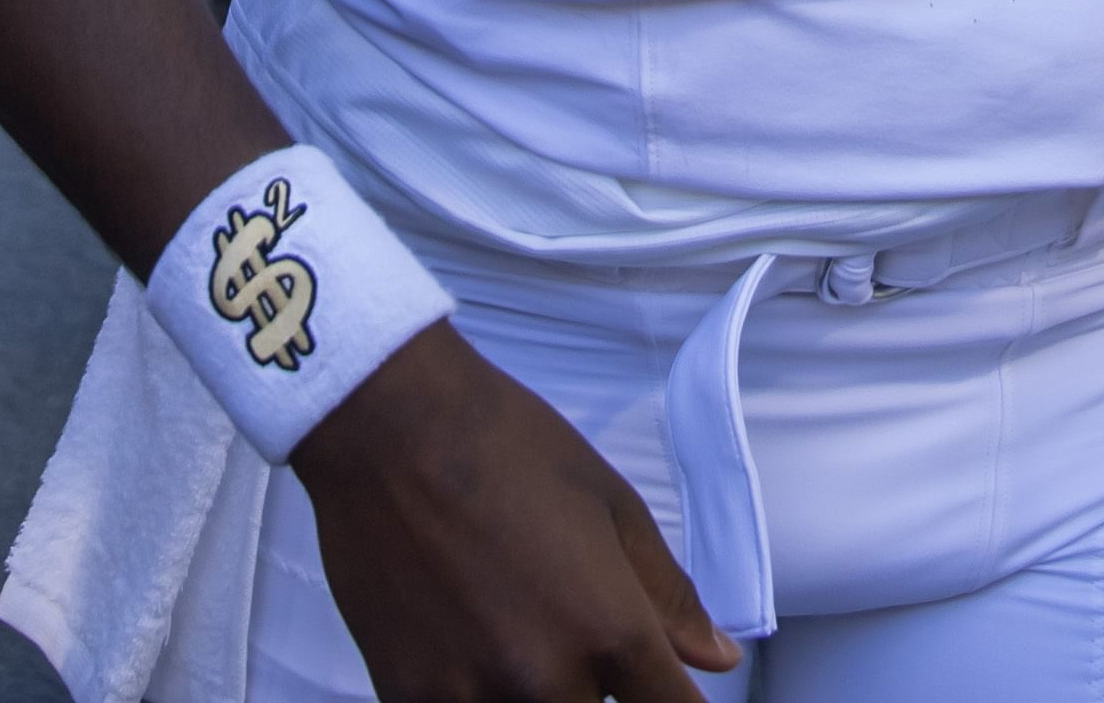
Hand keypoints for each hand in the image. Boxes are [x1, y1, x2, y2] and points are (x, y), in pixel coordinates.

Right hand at [289, 324, 739, 701]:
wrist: (389, 428)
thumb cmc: (506, 448)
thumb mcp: (612, 508)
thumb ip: (667, 596)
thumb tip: (714, 657)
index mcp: (611, 632)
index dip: (671, 697)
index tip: (658, 681)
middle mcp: (547, 682)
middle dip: (601, 686)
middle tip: (570, 623)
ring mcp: (473, 699)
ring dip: (540, 692)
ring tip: (517, 624)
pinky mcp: (410, 699)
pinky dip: (479, 692)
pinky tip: (469, 639)